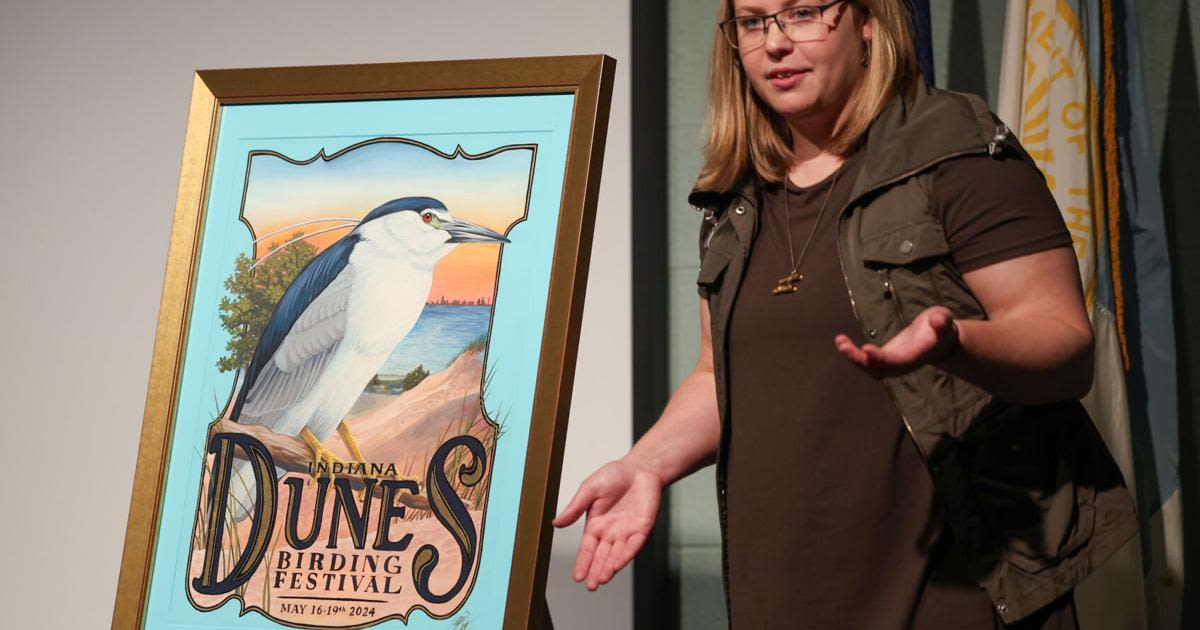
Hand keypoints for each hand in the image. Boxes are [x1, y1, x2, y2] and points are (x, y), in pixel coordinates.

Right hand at [551, 458, 663, 590]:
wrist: (640, 467)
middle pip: (601, 557)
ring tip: (601, 579)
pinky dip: (625, 555)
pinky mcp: (642, 529)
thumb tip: (555, 523)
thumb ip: (575, 508)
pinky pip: (633, 545)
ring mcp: (627, 532)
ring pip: (617, 555)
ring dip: (609, 567)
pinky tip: (617, 565)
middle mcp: (610, 533)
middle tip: (590, 586)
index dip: (582, 563)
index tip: (577, 577)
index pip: (587, 549)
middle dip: (596, 571)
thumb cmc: (614, 475)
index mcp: (595, 525)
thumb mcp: (589, 490)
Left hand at [833, 305, 958, 377]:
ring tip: (840, 341)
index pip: (897, 362)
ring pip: (870, 368)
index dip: (881, 358)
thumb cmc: (941, 327)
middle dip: (860, 360)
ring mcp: (892, 363)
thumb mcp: (943, 319)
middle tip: (843, 345)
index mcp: (916, 356)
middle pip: (879, 369)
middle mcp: (902, 364)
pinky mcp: (885, 358)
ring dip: (854, 357)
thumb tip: (938, 321)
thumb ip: (942, 321)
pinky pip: (867, 361)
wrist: (939, 340)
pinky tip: (841, 340)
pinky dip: (854, 354)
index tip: (866, 349)